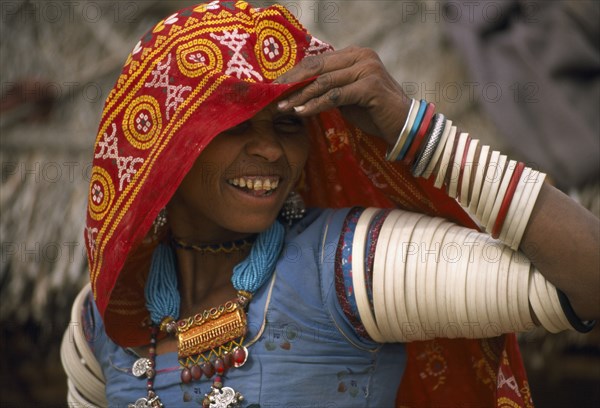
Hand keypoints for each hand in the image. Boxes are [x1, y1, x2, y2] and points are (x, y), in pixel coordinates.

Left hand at [275, 46, 410, 145]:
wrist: (403, 125)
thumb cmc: (373, 112)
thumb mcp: (346, 95)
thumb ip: (328, 87)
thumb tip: (297, 89)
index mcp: (354, 54)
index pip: (317, 61)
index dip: (294, 73)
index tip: (275, 87)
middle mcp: (361, 56)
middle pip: (317, 67)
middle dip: (292, 83)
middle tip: (272, 96)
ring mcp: (367, 69)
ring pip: (324, 82)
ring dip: (300, 96)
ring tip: (282, 107)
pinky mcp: (370, 86)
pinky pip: (335, 95)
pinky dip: (315, 105)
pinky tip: (301, 113)